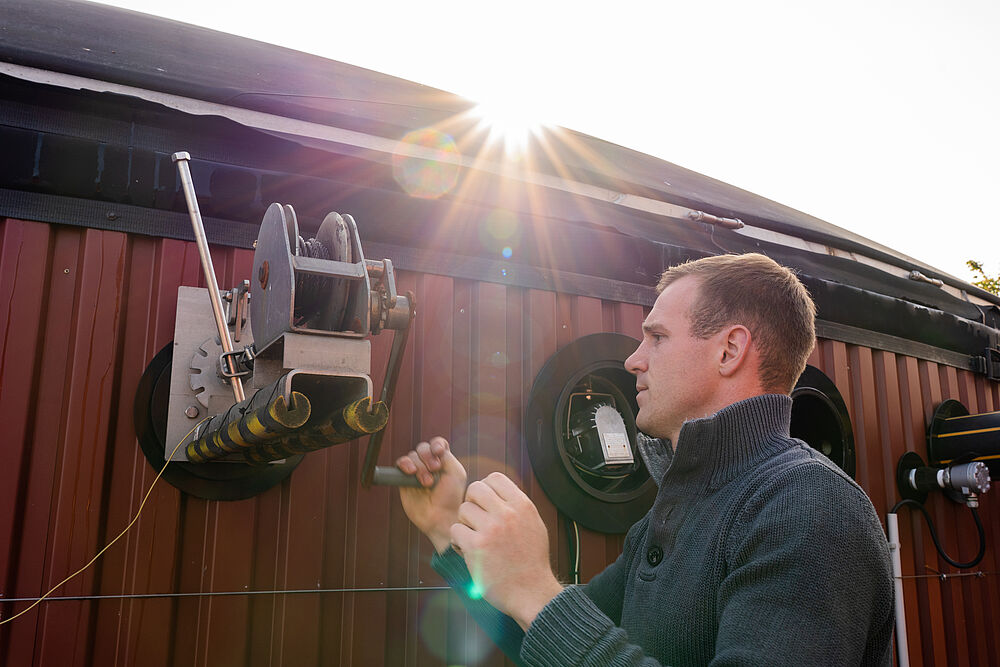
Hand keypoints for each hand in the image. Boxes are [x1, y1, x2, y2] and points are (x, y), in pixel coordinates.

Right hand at [395, 436, 466, 553]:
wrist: (441, 516)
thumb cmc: (451, 496)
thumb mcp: (455, 472)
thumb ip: (445, 456)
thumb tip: (432, 448)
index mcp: (443, 460)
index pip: (437, 444)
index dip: (436, 444)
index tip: (439, 451)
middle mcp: (429, 464)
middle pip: (423, 447)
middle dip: (428, 456)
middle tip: (435, 469)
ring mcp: (416, 471)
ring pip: (412, 455)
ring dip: (419, 466)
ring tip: (427, 482)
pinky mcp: (404, 479)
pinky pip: (400, 464)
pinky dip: (404, 464)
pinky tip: (411, 472)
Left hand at [451, 472, 562, 629]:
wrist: (532, 592)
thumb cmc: (531, 561)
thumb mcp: (534, 525)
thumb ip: (516, 506)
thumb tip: (497, 491)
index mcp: (523, 506)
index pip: (495, 478)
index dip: (486, 488)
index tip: (486, 504)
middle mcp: (507, 514)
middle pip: (475, 489)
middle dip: (472, 502)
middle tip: (476, 519)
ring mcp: (491, 530)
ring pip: (463, 510)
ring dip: (465, 523)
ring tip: (475, 538)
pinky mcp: (475, 547)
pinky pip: (455, 530)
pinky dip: (458, 541)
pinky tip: (468, 550)